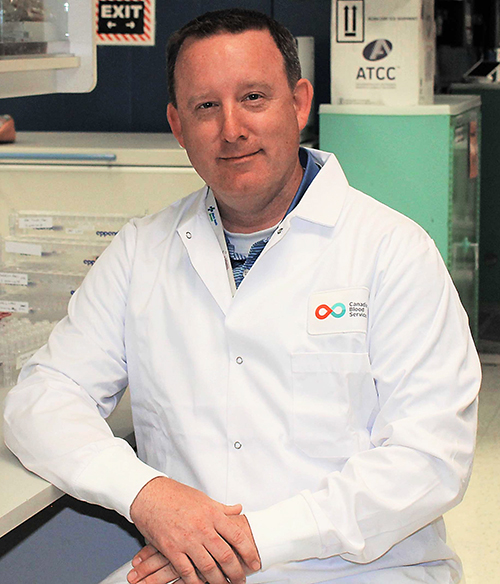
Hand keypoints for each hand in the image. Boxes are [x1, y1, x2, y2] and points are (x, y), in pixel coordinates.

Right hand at [129, 477, 260, 583]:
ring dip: (219, 581)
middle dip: (236, 572)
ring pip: (208, 567)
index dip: (249, 551)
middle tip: (242, 580)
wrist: (150, 495)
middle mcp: (202, 528)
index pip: (237, 535)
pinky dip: (195, 581)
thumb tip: (238, 509)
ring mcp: (186, 540)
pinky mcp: (171, 549)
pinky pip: (187, 572)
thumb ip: (222, 508)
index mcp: (212, 514)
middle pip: (225, 555)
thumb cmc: (176, 495)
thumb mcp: (203, 498)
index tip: (255, 562)